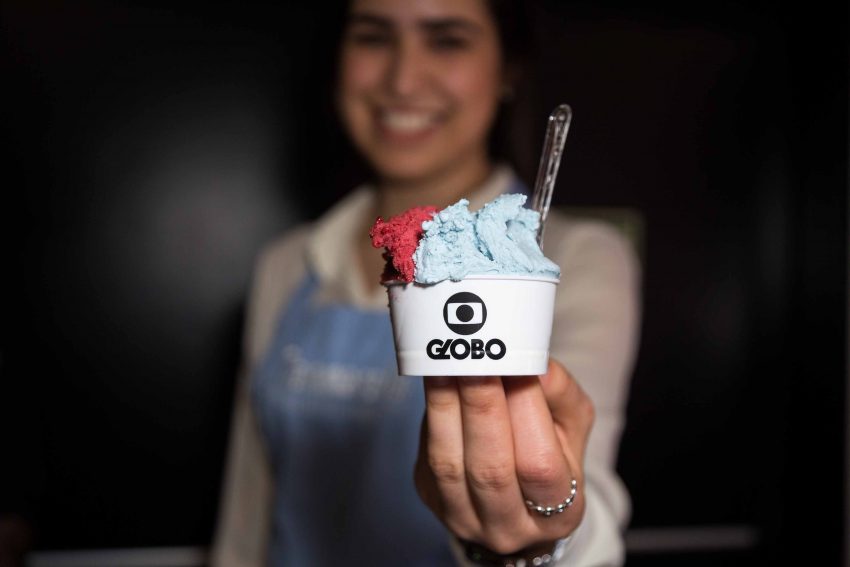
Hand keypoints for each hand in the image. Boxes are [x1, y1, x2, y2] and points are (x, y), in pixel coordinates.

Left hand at [414, 359, 593, 556]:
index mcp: (560, 514)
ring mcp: (464, 518)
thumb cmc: (549, 449)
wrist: (514, 491)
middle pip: (490, 468)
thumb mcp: (572, 424)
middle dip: (480, 404)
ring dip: (445, 405)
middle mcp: (510, 528)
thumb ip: (561, 394)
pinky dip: (433, 415)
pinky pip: (428, 456)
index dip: (526, 413)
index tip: (515, 365)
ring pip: (449, 463)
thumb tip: (535, 366)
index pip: (539, 465)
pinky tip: (437, 381)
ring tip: (447, 362)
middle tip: (475, 356)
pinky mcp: (430, 498)